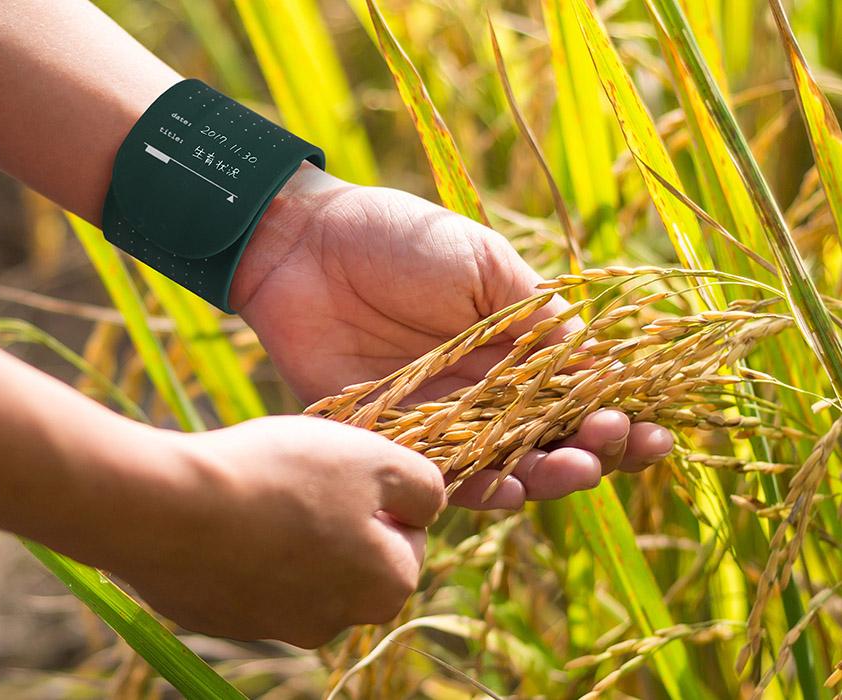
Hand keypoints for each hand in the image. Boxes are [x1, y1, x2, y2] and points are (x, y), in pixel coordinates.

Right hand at [112, 415, 445, 647]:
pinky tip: (224, 512)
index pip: (409, 536)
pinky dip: (243, 546)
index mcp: (386, 587)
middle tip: (300, 474)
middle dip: (335, 516)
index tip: (345, 467)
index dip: (381, 493)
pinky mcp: (224, 619)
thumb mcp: (373, 460)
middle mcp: (336, 622)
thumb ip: (423, 485)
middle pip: (353, 557)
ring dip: (289, 531)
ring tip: (257, 489)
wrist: (171, 508)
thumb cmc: (282, 476)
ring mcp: (275, 626)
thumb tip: (429, 504)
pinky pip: (248, 576)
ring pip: (300, 567)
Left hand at [231, 166, 672, 509]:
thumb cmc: (399, 238)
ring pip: (502, 467)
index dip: (620, 418)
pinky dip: (474, 488)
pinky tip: (507, 490)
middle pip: (548, 442)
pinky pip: (437, 476)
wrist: (305, 243)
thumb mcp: (483, 265)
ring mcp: (439, 419)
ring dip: (543, 477)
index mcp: (513, 349)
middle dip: (590, 453)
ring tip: (569, 470)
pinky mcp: (389, 437)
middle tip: (611, 448)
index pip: (578, 397)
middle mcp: (483, 392)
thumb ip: (536, 317)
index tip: (655, 431)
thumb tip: (599, 366)